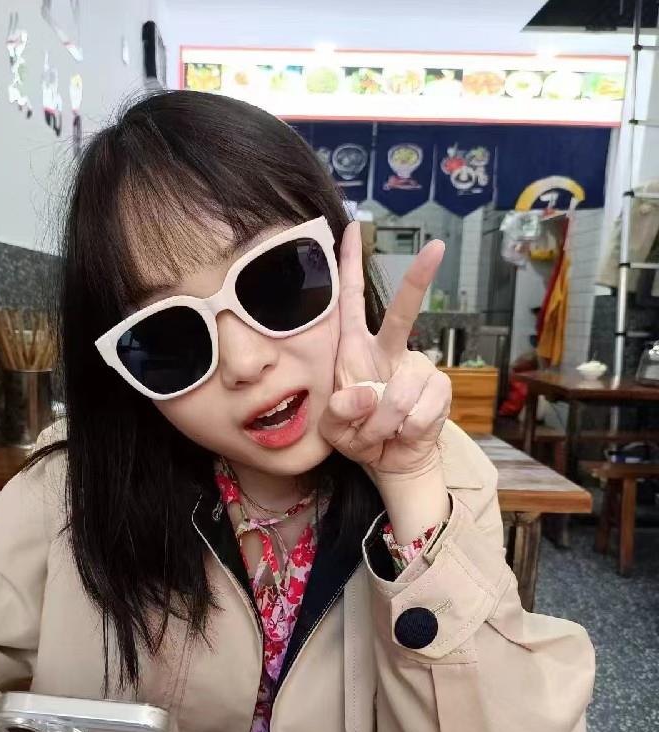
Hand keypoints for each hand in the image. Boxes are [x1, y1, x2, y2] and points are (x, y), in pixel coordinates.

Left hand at [320, 222, 451, 483]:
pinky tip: (401, 434)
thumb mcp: (334, 428)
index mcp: (355, 351)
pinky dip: (403, 433)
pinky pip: (418, 413)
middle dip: (418, 281)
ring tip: (377, 434)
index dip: (351, 266)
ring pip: (398, 394)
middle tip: (436, 248)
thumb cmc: (358, 435)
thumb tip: (369, 395)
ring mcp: (417, 369)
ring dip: (380, 427)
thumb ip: (341, 412)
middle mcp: (389, 351)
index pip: (350, 301)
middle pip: (401, 313)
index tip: (351, 228)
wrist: (392, 461)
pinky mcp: (439, 391)